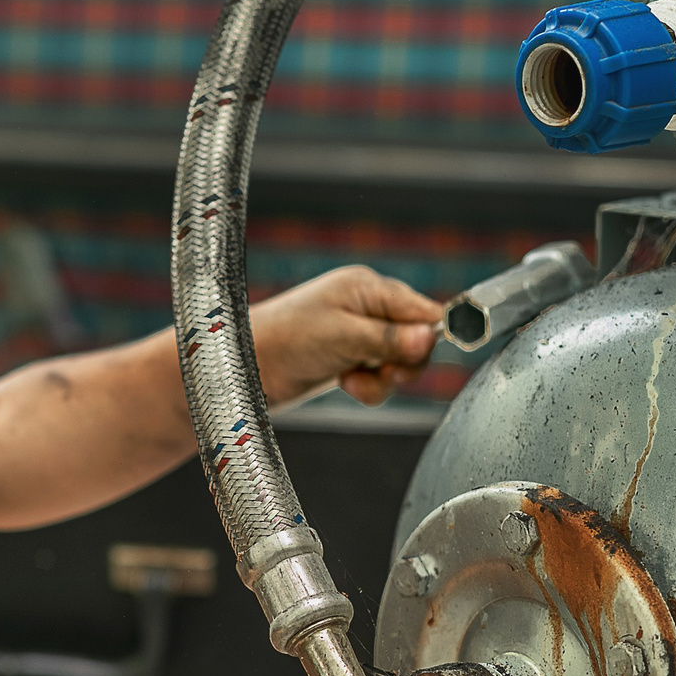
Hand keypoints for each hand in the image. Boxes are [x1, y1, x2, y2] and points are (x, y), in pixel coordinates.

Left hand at [248, 266, 444, 407]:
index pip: (424, 310)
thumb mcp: (343, 337)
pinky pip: (379, 377)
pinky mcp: (350, 358)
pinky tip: (347, 384)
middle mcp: (368, 307)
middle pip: (417, 339)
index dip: (429, 337)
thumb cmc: (285, 339)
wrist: (243, 366)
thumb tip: (431, 337)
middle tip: (381, 371)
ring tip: (353, 380)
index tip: (413, 358)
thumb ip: (389, 339)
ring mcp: (359, 333)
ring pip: (399, 363)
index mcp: (369, 288)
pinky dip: (369, 387)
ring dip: (383, 380)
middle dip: (403, 364)